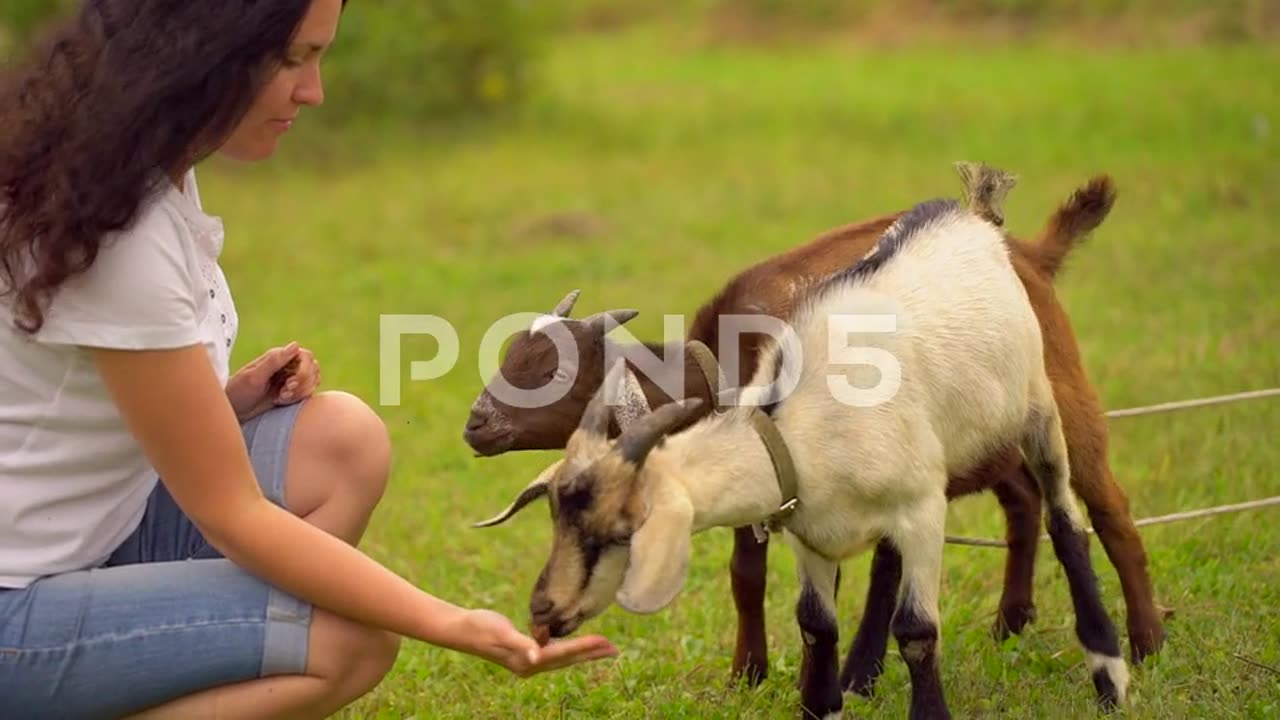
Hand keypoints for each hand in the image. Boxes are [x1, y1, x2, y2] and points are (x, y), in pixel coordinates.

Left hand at [226, 341, 320, 421]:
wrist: (233, 411)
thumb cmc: (239, 392)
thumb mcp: (254, 377)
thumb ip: (274, 361)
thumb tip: (295, 345)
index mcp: (278, 356)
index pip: (306, 356)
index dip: (304, 370)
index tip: (290, 383)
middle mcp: (287, 364)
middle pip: (313, 368)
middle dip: (303, 383)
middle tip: (284, 391)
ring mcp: (291, 378)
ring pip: (313, 380)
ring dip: (301, 391)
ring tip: (281, 397)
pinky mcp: (292, 391)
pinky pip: (308, 392)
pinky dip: (298, 398)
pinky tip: (281, 401)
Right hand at [458, 609, 617, 677]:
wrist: (461, 630)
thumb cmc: (480, 628)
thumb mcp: (500, 634)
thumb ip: (520, 645)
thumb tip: (535, 657)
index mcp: (528, 661)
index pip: (564, 654)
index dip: (586, 647)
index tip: (606, 642)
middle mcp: (531, 665)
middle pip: (568, 659)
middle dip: (592, 653)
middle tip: (615, 649)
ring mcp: (528, 661)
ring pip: (563, 657)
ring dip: (584, 652)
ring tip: (603, 647)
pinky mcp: (525, 652)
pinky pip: (553, 651)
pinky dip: (568, 648)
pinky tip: (575, 644)